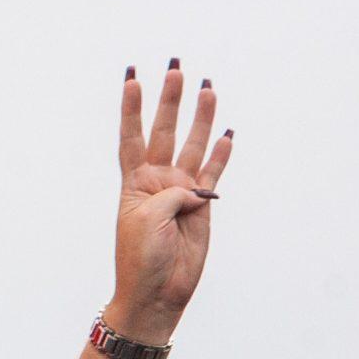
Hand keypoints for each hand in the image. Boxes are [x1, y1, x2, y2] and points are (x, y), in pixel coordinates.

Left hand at [110, 59, 233, 341]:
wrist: (158, 292)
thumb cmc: (142, 257)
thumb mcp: (149, 219)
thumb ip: (172, 194)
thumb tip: (195, 189)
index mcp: (134, 181)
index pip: (131, 135)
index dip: (131, 107)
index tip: (131, 77)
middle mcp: (157, 180)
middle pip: (165, 130)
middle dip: (170, 99)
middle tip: (176, 67)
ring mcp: (181, 191)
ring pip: (193, 144)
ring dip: (200, 117)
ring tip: (207, 87)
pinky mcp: (203, 205)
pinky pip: (213, 173)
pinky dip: (221, 153)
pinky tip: (227, 133)